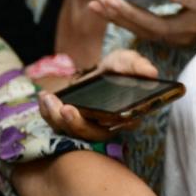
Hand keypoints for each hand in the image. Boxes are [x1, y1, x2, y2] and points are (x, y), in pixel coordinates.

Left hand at [38, 50, 158, 139]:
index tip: (104, 118)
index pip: (125, 124)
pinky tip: (44, 97)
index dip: (114, 123)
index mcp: (128, 113)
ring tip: (49, 99)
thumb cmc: (115, 68)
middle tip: (66, 109)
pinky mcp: (70, 125)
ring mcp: (88, 127)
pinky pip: (57, 125)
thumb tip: (151, 72)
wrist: (96, 71)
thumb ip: (135, 65)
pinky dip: (48, 113)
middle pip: (94, 134)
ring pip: (72, 133)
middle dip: (78, 125)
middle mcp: (109, 126)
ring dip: (57, 118)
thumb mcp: (125, 61)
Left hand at [88, 0, 195, 48]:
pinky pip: (136, 29)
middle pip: (155, 25)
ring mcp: (169, 39)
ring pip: (141, 30)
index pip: (195, 7)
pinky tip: (100, 8)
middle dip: (130, 12)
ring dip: (116, 17)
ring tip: (95, 3)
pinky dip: (117, 19)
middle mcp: (183, 32)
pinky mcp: (158, 37)